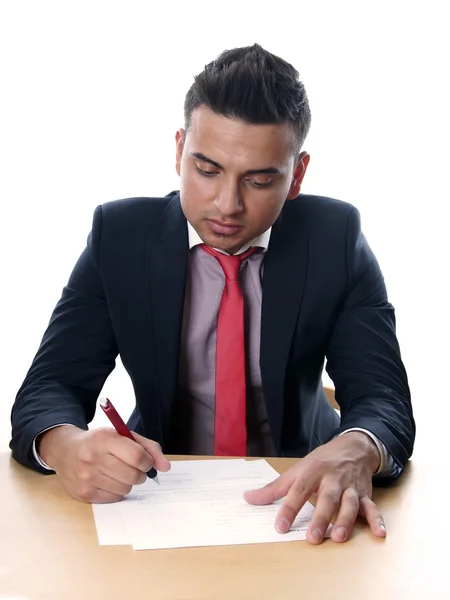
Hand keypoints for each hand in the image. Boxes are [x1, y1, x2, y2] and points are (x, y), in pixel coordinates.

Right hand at [37, 425, 170, 502]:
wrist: (65, 450)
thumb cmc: (99, 442)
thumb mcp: (122, 435)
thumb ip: (148, 447)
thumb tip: (165, 467)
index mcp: (104, 439)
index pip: (137, 456)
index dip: (148, 461)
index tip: (146, 461)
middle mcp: (93, 458)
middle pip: (133, 476)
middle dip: (139, 474)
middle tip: (133, 468)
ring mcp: (86, 477)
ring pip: (125, 489)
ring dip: (127, 483)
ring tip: (117, 472)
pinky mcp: (83, 493)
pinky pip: (114, 498)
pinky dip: (116, 491)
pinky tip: (107, 480)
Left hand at [244, 432, 385, 543]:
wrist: (353, 447)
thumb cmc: (321, 461)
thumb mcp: (297, 470)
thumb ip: (274, 488)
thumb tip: (248, 498)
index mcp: (312, 471)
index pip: (298, 490)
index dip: (289, 508)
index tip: (280, 527)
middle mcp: (332, 479)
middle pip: (327, 499)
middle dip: (321, 518)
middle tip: (312, 538)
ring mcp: (350, 487)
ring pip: (349, 504)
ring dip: (346, 520)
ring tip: (339, 538)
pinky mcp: (365, 494)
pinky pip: (372, 507)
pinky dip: (377, 520)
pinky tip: (379, 533)